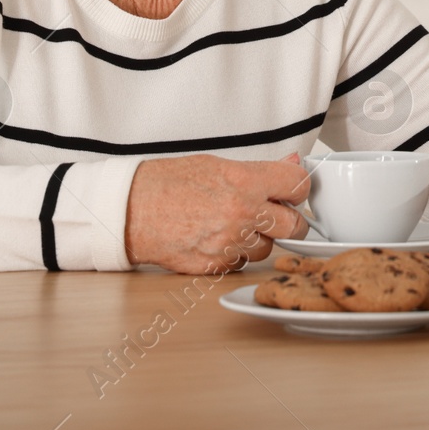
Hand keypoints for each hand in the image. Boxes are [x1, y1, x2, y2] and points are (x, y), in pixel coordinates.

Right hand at [125, 152, 308, 273]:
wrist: (129, 210)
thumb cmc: (167, 183)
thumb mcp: (217, 165)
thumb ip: (260, 169)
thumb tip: (291, 162)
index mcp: (245, 183)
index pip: (299, 185)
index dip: (299, 186)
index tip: (293, 188)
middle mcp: (242, 215)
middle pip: (296, 226)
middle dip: (290, 220)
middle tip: (277, 213)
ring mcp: (229, 244)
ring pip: (269, 247)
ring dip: (261, 238)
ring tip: (236, 223)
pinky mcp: (216, 267)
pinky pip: (242, 262)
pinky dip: (236, 253)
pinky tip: (218, 238)